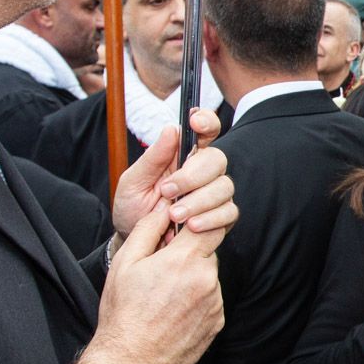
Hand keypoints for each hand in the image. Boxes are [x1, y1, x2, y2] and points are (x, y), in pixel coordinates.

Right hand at [78, 204, 225, 363]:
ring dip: (193, 279)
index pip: (209, 225)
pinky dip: (198, 301)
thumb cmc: (124, 311)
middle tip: (163, 271)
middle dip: (189, 256)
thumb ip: (149, 228)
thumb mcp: (126, 263)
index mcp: (184, 259)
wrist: (131, 359)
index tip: (184, 230)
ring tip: (165, 297)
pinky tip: (174, 312)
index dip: (196, 224)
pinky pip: (212, 300)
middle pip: (208, 252)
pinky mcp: (218, 321)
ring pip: (209, 277)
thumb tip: (165, 208)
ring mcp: (215, 302)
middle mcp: (206, 279)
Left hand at [110, 111, 235, 240]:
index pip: (205, 130)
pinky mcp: (221, 217)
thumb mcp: (133, 182)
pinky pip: (230, 212)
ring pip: (224, 187)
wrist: (136, 243)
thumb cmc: (133, 208)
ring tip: (174, 215)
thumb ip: (153, 157)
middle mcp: (203, 171)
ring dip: (199, 201)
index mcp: (183, 154)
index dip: (206, 120)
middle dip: (193, 175)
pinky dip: (212, 219)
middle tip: (168, 191)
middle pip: (217, 159)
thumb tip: (171, 129)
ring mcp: (214, 193)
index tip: (195, 122)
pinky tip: (192, 226)